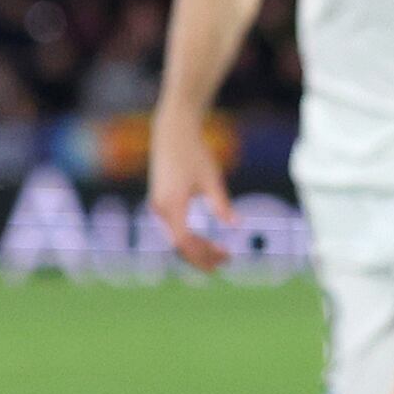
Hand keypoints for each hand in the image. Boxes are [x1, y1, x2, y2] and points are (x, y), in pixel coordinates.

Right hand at [146, 116, 233, 272]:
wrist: (173, 132)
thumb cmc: (194, 152)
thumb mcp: (211, 178)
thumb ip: (221, 204)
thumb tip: (237, 225)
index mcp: (172, 204)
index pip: (185, 241)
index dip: (204, 254)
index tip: (225, 257)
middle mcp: (160, 208)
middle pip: (179, 245)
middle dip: (201, 257)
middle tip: (226, 261)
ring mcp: (157, 206)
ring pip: (175, 239)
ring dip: (195, 250)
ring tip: (218, 255)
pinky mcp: (158, 202)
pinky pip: (172, 229)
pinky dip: (188, 239)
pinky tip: (204, 241)